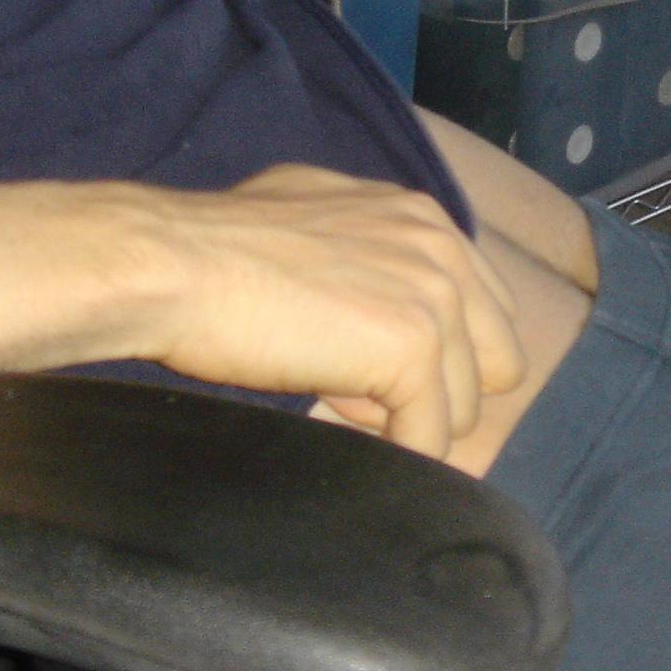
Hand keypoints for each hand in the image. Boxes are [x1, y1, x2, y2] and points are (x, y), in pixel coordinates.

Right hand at [110, 167, 524, 458]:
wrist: (172, 265)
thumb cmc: (216, 250)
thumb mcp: (313, 223)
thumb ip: (364, 253)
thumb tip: (368, 305)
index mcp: (424, 219)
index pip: (483, 312)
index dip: (432, 352)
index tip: (369, 362)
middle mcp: (444, 249)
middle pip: (497, 363)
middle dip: (437, 390)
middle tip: (358, 389)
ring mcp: (434, 299)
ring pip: (464, 409)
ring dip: (403, 418)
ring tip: (331, 393)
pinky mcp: (412, 350)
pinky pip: (429, 437)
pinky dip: (394, 452)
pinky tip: (339, 424)